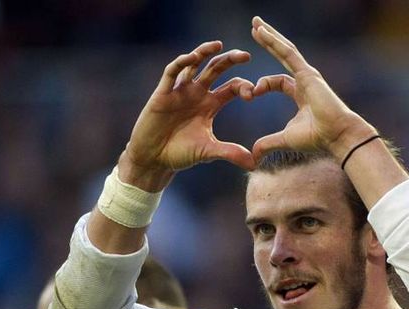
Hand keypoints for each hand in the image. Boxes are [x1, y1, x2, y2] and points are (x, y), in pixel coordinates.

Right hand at [121, 41, 255, 189]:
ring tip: (218, 45)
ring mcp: (180, 91)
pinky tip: (192, 57)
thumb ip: (230, 153)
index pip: (232, 87)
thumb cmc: (180, 153)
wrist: (154, 159)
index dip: (244, 86)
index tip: (253, 94)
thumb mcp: (209, 151)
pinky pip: (171, 72)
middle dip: (230, 60)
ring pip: (194, 64)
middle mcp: (197, 93)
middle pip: (216, 69)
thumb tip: (254, 163)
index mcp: (210, 104)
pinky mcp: (163, 93)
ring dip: (204, 52)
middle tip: (246, 55)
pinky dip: (181, 63)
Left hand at [250, 17, 375, 161]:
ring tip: (256, 23)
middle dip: (268, 42)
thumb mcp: (285, 140)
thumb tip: (253, 157)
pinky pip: (288, 53)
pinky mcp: (308, 73)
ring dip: (270, 36)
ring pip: (285, 50)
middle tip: (255, 28)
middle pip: (282, 56)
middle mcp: (304, 81)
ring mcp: (307, 75)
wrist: (338, 136)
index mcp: (300, 95)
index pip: (277, 82)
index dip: (261, 85)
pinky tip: (262, 32)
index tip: (250, 93)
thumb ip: (267, 144)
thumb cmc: (318, 139)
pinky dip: (275, 42)